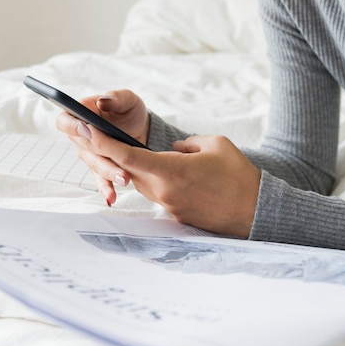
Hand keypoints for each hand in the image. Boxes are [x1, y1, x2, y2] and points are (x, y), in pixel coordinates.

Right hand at [56, 89, 148, 204]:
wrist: (141, 130)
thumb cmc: (129, 110)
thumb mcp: (127, 99)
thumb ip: (115, 98)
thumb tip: (102, 102)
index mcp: (80, 115)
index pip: (65, 121)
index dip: (71, 125)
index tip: (85, 127)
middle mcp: (81, 137)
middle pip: (82, 147)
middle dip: (98, 153)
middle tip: (113, 156)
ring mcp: (90, 155)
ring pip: (94, 165)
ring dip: (108, 173)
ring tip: (124, 178)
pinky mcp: (101, 169)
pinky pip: (101, 180)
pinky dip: (106, 189)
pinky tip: (111, 198)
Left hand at [66, 126, 260, 236]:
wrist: (258, 212)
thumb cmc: (238, 174)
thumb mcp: (213, 144)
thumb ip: (186, 144)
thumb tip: (173, 150)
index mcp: (170, 171)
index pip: (125, 156)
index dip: (103, 143)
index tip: (86, 130)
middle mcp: (163, 192)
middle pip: (130, 171)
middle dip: (117, 155)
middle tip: (105, 136)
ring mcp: (169, 206)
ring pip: (144, 182)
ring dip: (141, 169)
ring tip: (148, 154)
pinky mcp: (177, 215)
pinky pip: (160, 193)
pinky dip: (160, 181)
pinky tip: (179, 175)